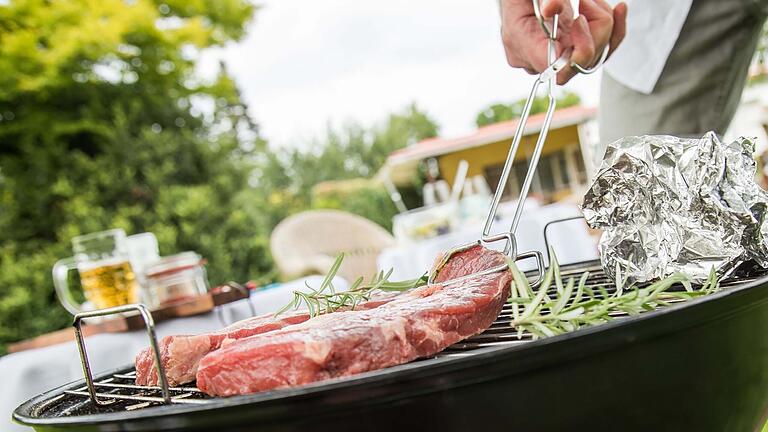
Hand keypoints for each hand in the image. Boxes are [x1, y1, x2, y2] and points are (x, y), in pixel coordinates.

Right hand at [500, 0, 627, 83]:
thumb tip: (551, 10)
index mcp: (521, 44)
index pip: (557, 68)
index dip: (579, 50)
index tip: (581, 20)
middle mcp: (535, 58)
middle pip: (581, 62)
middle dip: (595, 29)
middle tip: (586, 2)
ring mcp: (552, 56)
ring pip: (593, 56)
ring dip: (601, 25)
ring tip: (589, 1)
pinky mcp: (566, 50)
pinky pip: (597, 51)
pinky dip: (610, 31)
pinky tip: (618, 11)